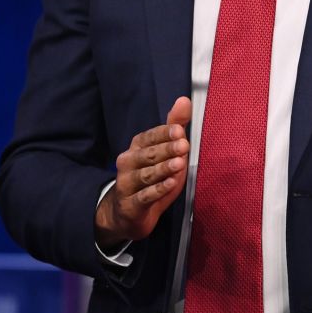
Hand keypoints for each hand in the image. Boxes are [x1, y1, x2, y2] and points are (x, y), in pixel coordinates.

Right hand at [94, 96, 190, 249]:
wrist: (128, 212)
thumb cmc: (152, 177)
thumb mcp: (165, 151)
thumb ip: (174, 126)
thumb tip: (184, 100)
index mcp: (137, 147)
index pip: (150, 136)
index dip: (164, 134)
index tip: (179, 130)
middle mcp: (128, 163)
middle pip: (148, 155)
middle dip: (167, 150)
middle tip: (184, 145)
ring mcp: (127, 184)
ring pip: (146, 175)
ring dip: (163, 169)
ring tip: (179, 164)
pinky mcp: (130, 204)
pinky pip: (144, 196)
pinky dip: (158, 190)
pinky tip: (171, 184)